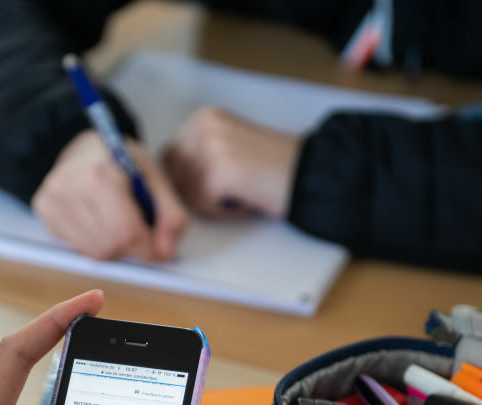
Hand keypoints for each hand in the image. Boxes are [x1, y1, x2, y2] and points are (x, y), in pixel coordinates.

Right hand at [32, 130, 188, 260]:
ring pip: (94, 253)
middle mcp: (69, 187)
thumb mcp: (154, 178)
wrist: (83, 148)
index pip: (126, 232)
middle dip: (132, 248)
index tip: (158, 248)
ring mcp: (51, 201)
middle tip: (138, 229)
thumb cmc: (120, 161)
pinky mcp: (45, 213)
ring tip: (117, 222)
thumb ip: (171, 216)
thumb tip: (165, 254)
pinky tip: (99, 222)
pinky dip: (96, 243)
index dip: (149, 248)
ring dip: (114, 248)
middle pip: (110, 246)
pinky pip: (79, 249)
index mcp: (99, 174)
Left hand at [163, 107, 300, 218]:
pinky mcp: (219, 171)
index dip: (189, 178)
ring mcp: (210, 147)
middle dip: (197, 190)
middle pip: (174, 175)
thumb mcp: (229, 143)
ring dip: (212, 202)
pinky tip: (246, 199)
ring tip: (242, 191)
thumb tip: (170, 174)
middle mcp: (203, 125)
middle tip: (233, 188)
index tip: (220, 180)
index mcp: (204, 116)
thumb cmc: (273, 167)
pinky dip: (224, 211)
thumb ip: (199, 151)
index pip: (169, 157)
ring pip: (187, 193)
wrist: (312, 172)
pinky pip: (202, 205)